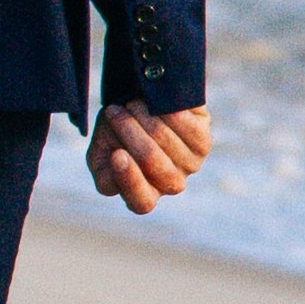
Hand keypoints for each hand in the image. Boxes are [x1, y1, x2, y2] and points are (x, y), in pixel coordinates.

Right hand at [87, 102, 208, 211]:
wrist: (145, 109)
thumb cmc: (118, 134)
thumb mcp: (101, 150)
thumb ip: (102, 163)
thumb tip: (119, 157)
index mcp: (143, 195)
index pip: (141, 201)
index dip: (130, 179)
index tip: (117, 154)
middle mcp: (170, 185)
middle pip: (150, 159)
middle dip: (126, 129)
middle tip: (113, 111)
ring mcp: (190, 165)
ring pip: (161, 137)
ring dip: (139, 113)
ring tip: (130, 104)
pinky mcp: (203, 142)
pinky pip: (179, 121)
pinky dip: (160, 107)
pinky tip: (152, 102)